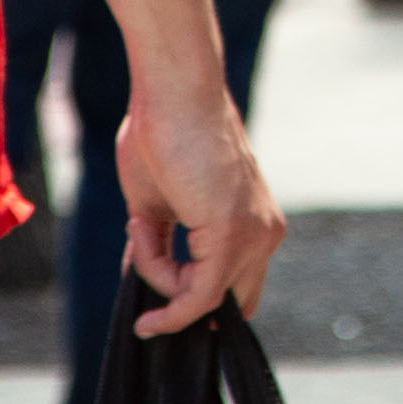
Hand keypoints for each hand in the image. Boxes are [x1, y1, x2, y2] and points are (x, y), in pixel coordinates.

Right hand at [115, 80, 284, 331]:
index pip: (237, 284)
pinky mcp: (234, 235)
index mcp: (253, 220)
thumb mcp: (155, 206)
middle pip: (232, 302)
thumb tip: (146, 279)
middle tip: (147, 311)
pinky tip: (146, 309)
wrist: (173, 92)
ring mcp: (254, 235)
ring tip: (138, 230)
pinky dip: (171, 307)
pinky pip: (199, 293)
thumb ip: (160, 246)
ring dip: (162, 284)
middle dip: (187, 308)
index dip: (198, 301)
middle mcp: (264, 232)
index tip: (157, 305)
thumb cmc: (162, 133)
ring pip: (206, 299)